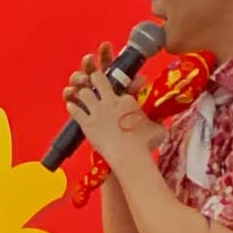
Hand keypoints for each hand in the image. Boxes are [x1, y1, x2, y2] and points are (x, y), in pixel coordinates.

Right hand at [61, 43, 148, 104]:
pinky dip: (69, 93)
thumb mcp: (127, 98)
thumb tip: (142, 79)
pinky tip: (71, 92)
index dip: (104, 52)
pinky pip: (69, 96)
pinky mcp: (75, 102)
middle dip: (88, 62)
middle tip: (89, 60)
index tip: (105, 45)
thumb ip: (131, 88)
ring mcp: (83, 91)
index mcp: (107, 76)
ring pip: (76, 79)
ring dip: (79, 77)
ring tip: (84, 80)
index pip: (105, 61)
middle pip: (88, 67)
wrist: (111, 129)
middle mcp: (93, 81)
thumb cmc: (120, 111)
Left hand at [64, 44, 163, 164]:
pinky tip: (70, 105)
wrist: (128, 156)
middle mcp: (111, 101)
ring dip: (81, 92)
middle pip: (98, 79)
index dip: (117, 87)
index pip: (120, 87)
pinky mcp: (87, 123)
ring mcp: (97, 111)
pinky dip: (72, 107)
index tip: (115, 91)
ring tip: (80, 93)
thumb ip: (157, 123)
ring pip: (84, 92)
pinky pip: (75, 110)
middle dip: (94, 77)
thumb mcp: (157, 129)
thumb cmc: (145, 145)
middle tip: (92, 78)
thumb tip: (162, 125)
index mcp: (127, 100)